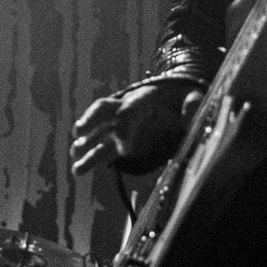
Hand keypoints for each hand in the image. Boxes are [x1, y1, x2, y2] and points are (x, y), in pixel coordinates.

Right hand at [71, 81, 201, 177]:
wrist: (176, 100)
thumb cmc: (183, 98)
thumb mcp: (192, 97)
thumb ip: (193, 103)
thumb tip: (191, 108)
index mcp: (143, 97)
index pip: (129, 110)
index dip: (124, 129)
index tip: (124, 151)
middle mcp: (126, 106)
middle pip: (103, 109)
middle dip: (90, 120)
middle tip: (79, 133)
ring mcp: (120, 123)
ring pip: (98, 131)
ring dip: (85, 143)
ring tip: (74, 156)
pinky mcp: (121, 139)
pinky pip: (102, 148)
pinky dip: (90, 158)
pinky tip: (78, 170)